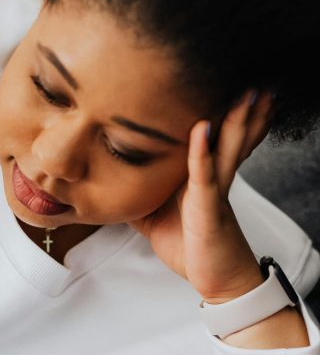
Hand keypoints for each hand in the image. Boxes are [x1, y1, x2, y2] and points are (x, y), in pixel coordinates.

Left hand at [129, 89, 274, 301]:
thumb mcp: (155, 217)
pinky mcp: (209, 207)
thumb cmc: (192, 246)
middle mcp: (212, 178)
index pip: (212, 137)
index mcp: (201, 177)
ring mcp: (214, 191)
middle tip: (248, 73)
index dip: (219, 111)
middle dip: (240, 105)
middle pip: (229, 134)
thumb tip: (107, 186)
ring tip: (243, 89)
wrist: (217, 280)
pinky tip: (202, 130)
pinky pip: (205, 176)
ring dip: (234, 118)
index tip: (217, 81)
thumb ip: (138, 196)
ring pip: (226, 147)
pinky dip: (202, 152)